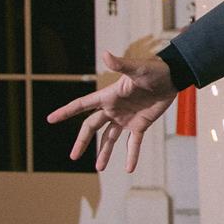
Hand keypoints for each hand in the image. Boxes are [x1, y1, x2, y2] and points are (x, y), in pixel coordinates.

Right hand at [45, 50, 178, 172]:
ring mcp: (126, 119)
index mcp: (108, 96)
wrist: (173, 77)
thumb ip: (121, 64)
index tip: (50, 119)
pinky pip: (133, 144)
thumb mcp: (137, 69)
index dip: (66, 111)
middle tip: (73, 157)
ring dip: (104, 153)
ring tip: (99, 168)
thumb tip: (105, 54)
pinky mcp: (140, 125)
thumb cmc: (154, 70)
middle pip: (92, 127)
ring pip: (110, 139)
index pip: (82, 105)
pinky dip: (131, 156)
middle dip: (82, 141)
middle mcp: (114, 109)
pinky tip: (129, 169)